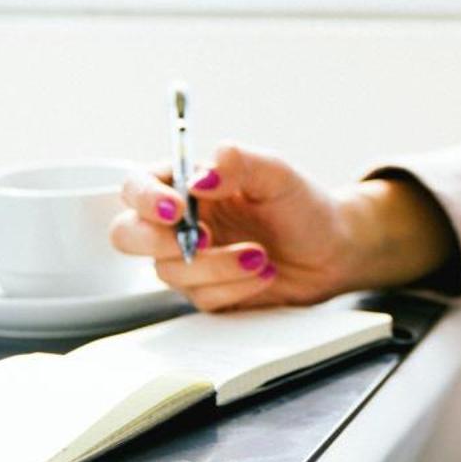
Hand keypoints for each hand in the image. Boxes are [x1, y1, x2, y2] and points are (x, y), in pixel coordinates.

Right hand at [110, 144, 362, 312]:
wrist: (333, 251)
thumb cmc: (303, 205)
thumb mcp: (278, 173)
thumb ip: (240, 163)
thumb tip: (201, 176)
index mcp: (188, 185)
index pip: (137, 186)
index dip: (145, 199)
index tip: (177, 208)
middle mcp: (181, 222)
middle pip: (127, 235)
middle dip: (158, 242)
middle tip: (204, 239)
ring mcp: (189, 260)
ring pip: (168, 272)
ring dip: (216, 266)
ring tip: (260, 254)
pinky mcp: (206, 292)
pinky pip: (201, 298)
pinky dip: (234, 287)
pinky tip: (263, 272)